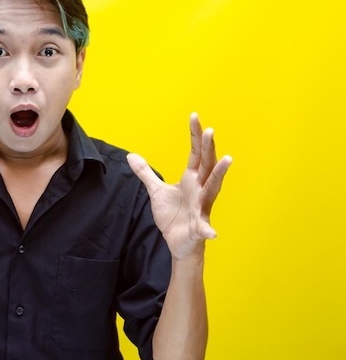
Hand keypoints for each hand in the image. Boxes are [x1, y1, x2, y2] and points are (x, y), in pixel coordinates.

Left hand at [127, 113, 231, 259]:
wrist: (178, 243)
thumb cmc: (173, 216)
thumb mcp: (156, 191)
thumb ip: (146, 173)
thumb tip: (131, 156)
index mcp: (192, 180)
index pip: (196, 153)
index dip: (195, 135)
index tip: (195, 116)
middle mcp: (200, 190)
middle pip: (207, 165)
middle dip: (209, 148)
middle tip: (210, 130)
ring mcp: (201, 208)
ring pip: (213, 188)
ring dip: (220, 174)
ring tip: (227, 159)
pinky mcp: (198, 228)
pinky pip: (203, 228)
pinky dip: (207, 229)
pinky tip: (212, 232)